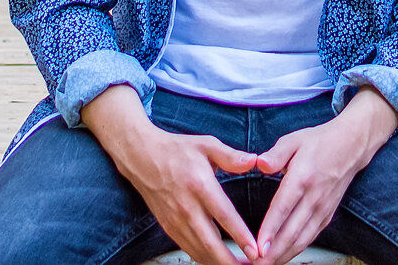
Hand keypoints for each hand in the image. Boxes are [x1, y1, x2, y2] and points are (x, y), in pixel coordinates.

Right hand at [81, 85, 260, 264]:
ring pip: (199, 251)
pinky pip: (189, 249)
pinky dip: (205, 259)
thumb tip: (255, 161)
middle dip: (230, 261)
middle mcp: (187, 207)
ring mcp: (175, 220)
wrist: (141, 157)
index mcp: (200, 185)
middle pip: (210, 243)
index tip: (256, 250)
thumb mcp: (206, 144)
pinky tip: (219, 261)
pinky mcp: (168, 227)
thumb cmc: (178, 150)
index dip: (240, 235)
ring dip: (219, 263)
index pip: (223, 215)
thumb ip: (231, 156)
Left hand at [250, 89, 397, 264]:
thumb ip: (275, 154)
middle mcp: (314, 197)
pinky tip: (282, 257)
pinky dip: (295, 250)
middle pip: (292, 231)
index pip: (284, 208)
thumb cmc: (320, 142)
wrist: (352, 146)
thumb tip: (259, 163)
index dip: (270, 229)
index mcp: (303, 177)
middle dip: (273, 252)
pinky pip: (310, 237)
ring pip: (302, 239)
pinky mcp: (327, 215)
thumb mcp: (294, 139)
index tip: (258, 246)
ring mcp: (322, 209)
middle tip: (255, 264)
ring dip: (283, 256)